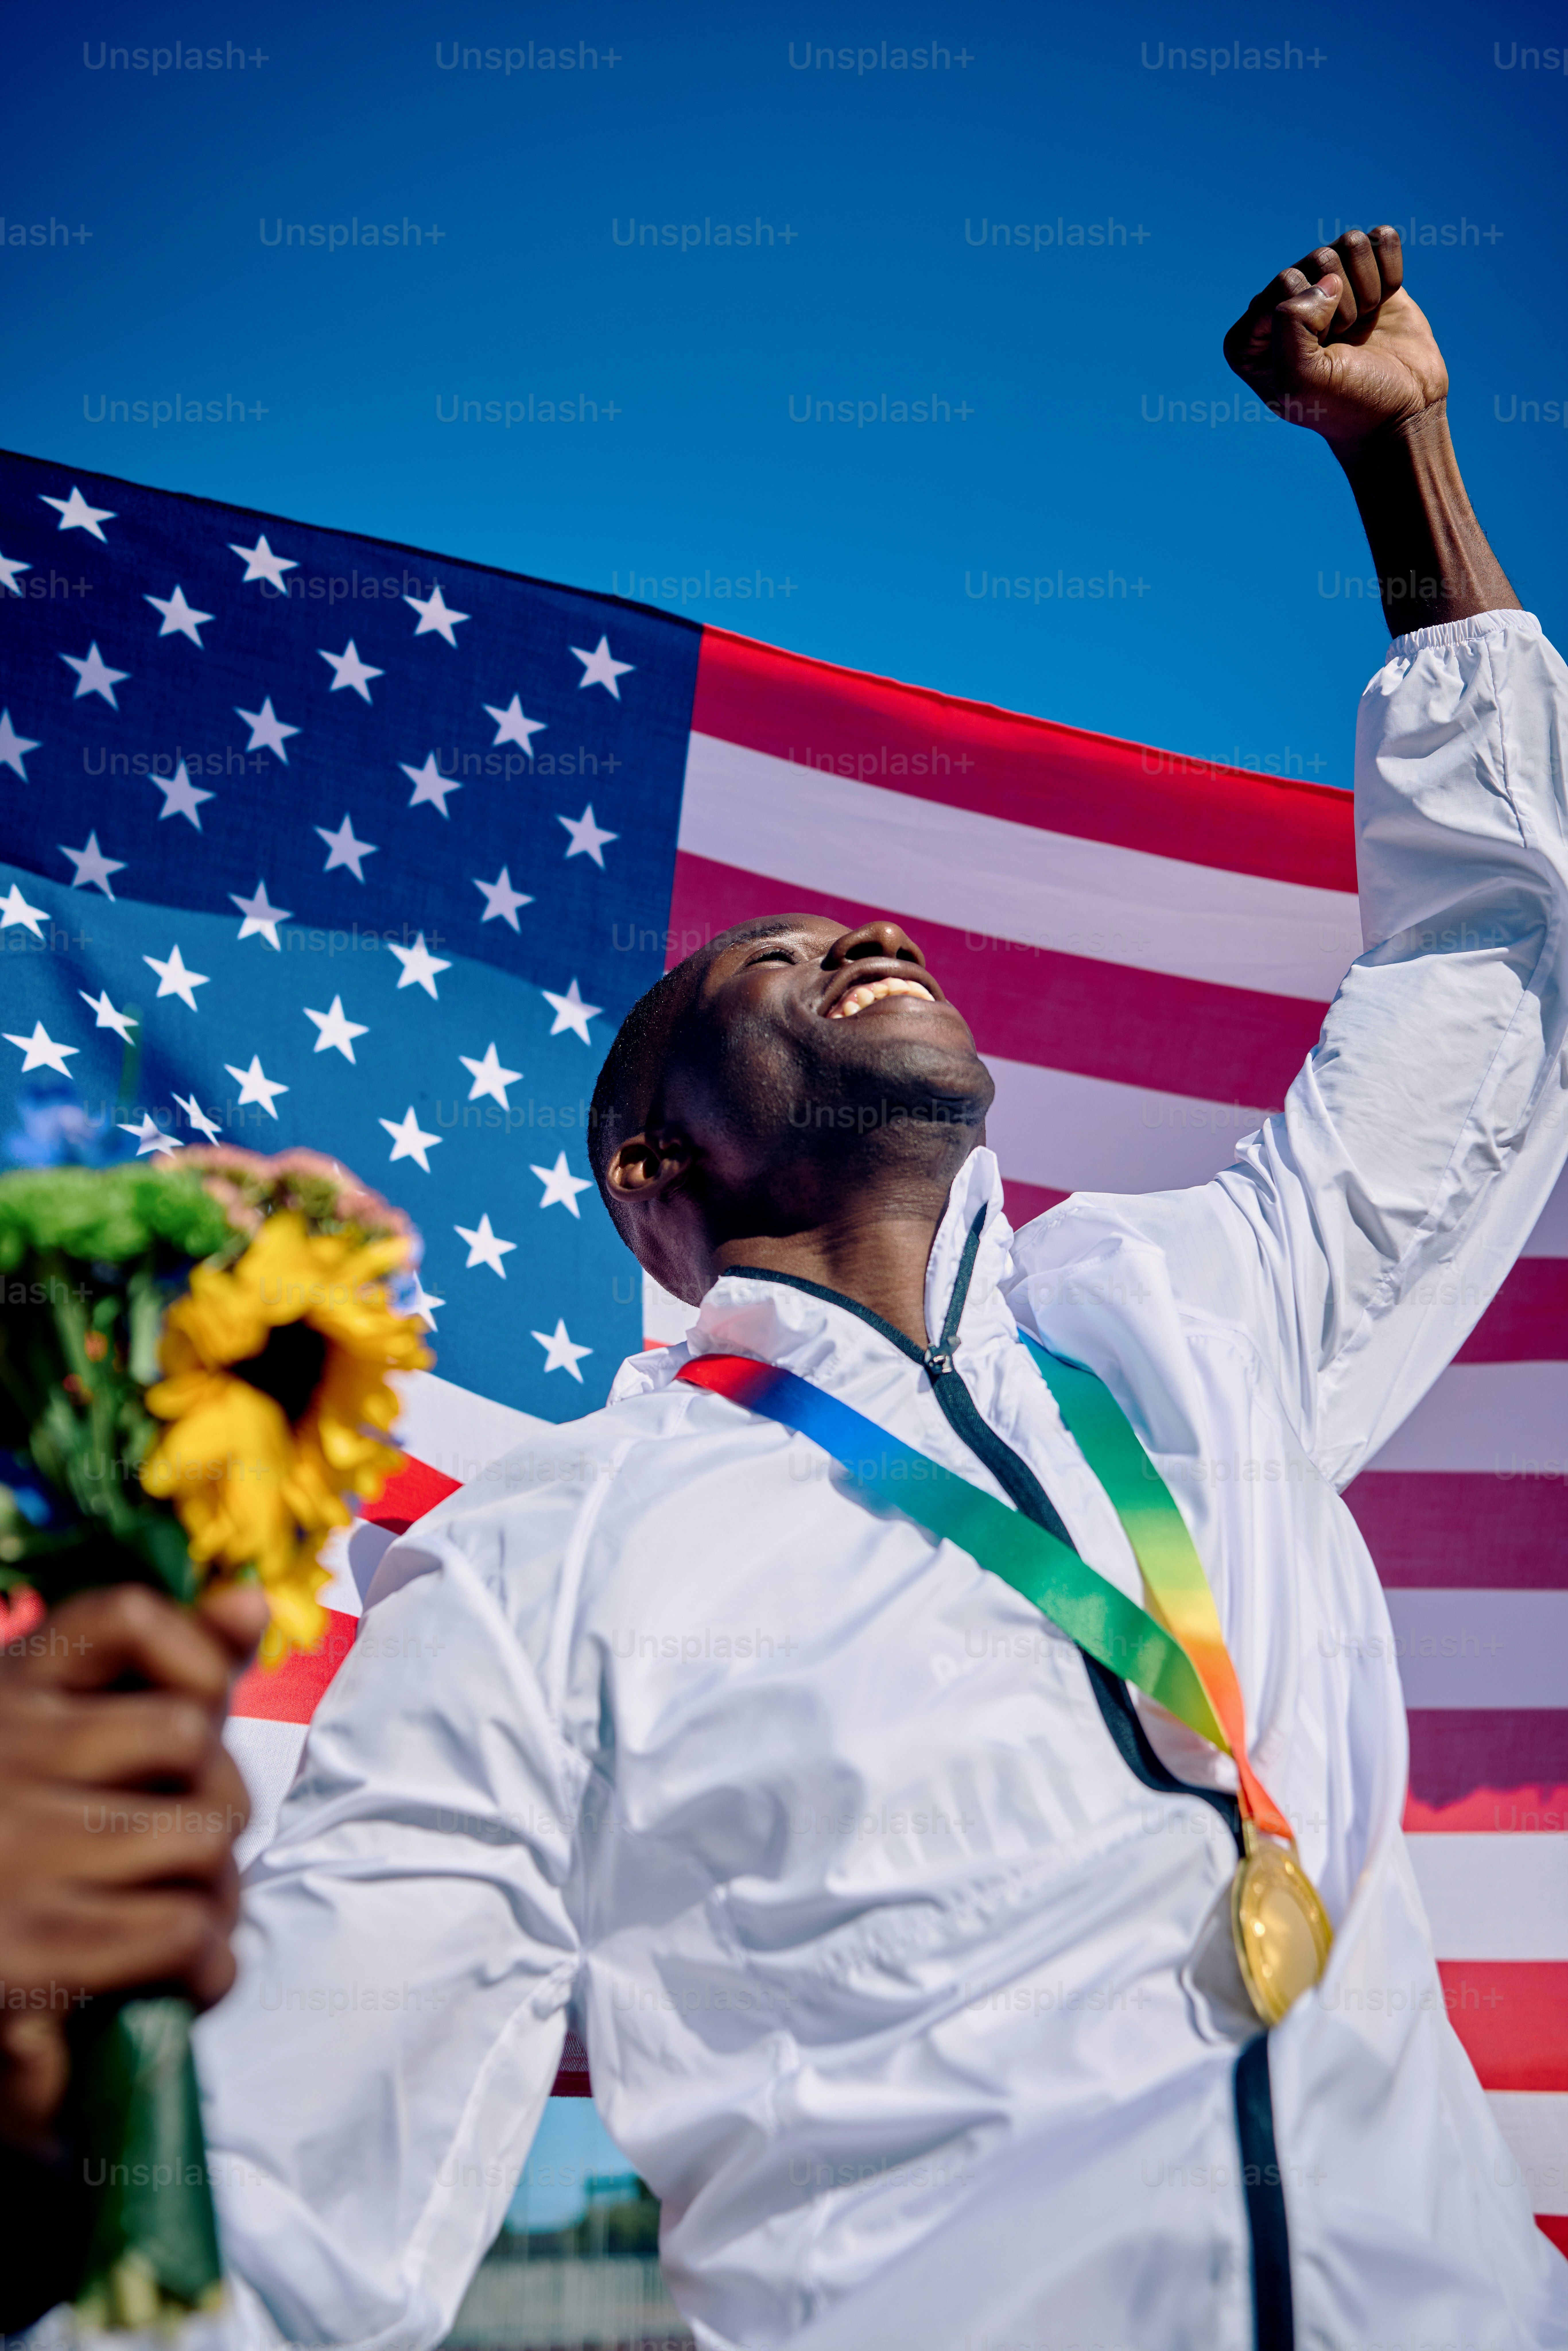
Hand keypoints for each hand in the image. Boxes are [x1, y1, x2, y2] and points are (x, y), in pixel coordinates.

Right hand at [0, 1582, 267, 2153]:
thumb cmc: (12, 1848)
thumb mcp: (54, 1737)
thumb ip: (158, 1670)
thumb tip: (249, 1601)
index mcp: (6, 1692)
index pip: (127, 1618)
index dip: (196, 1660)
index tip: (199, 1714)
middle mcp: (3, 1756)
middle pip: (192, 1745)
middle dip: (221, 1803)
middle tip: (197, 1858)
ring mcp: (11, 1857)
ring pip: (200, 1840)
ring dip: (220, 1894)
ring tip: (191, 1923)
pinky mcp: (23, 1958)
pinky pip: (180, 1933)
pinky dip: (208, 1963)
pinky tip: (188, 1977)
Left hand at [1222, 228, 1448, 459]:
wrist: (1400, 413)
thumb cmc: (1346, 403)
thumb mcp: (1302, 379)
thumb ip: (1291, 326)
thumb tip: (1326, 282)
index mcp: (1251, 335)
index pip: (1283, 284)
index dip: (1313, 319)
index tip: (1322, 354)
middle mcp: (1284, 303)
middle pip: (1317, 261)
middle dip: (1341, 306)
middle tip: (1344, 343)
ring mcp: (1326, 287)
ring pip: (1350, 245)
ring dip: (1367, 290)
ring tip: (1361, 327)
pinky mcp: (1367, 275)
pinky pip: (1381, 240)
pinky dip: (1391, 271)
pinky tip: (1383, 304)